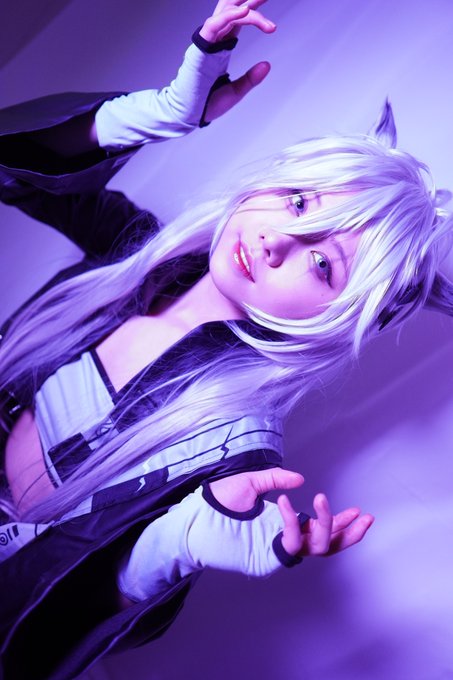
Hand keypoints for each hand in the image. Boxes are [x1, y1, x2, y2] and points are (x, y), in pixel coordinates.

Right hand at [199, 0, 275, 122]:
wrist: (190, 115)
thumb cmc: (207, 104)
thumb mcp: (236, 91)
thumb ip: (251, 78)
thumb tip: (267, 65)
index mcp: (223, 46)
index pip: (239, 19)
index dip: (254, 10)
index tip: (270, 10)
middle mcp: (215, 40)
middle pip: (232, 9)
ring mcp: (207, 43)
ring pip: (225, 12)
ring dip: (243, 4)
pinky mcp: (200, 49)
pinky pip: (213, 25)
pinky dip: (229, 16)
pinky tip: (245, 11)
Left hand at [210, 468, 373, 558]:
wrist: (193, 519)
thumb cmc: (217, 502)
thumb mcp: (250, 483)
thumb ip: (275, 479)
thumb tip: (300, 480)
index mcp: (283, 524)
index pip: (319, 529)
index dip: (341, 523)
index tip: (359, 512)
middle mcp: (284, 539)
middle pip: (326, 544)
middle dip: (348, 533)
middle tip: (363, 517)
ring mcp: (275, 550)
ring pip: (314, 548)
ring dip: (325, 526)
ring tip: (321, 501)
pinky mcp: (265, 558)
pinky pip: (288, 544)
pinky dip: (290, 522)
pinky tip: (284, 502)